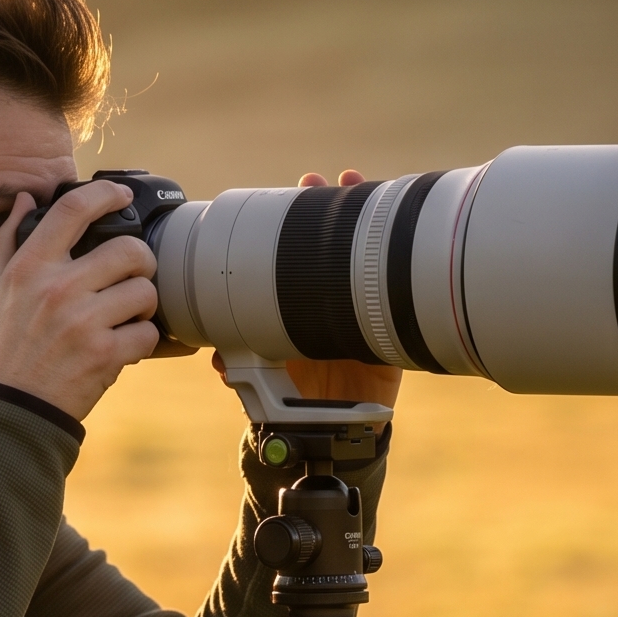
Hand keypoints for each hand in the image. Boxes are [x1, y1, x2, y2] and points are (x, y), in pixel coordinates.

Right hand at [0, 181, 159, 421]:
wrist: (4, 412)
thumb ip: (5, 241)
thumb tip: (24, 200)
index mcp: (29, 268)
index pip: (73, 211)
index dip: (105, 194)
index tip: (120, 197)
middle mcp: (58, 289)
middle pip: (128, 250)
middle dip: (140, 261)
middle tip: (134, 275)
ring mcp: (84, 323)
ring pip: (144, 292)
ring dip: (144, 304)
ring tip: (129, 315)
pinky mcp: (104, 356)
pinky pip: (146, 335)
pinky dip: (142, 341)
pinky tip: (125, 346)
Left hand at [211, 170, 403, 411]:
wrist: (333, 433)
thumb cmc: (299, 402)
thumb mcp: (268, 385)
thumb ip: (243, 372)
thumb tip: (218, 361)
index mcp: (299, 307)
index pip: (299, 255)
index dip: (297, 222)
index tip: (294, 192)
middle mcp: (329, 301)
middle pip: (330, 244)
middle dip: (325, 208)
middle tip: (315, 183)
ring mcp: (359, 309)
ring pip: (361, 256)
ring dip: (359, 218)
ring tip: (352, 184)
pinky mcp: (386, 331)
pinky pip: (395, 295)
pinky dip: (398, 264)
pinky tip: (399, 234)